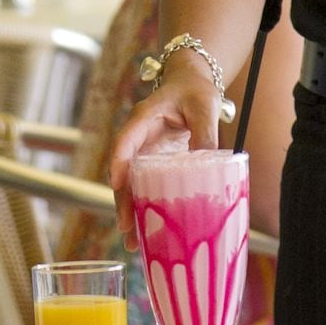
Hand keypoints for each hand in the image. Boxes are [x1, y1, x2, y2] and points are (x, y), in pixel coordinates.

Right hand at [105, 70, 223, 227]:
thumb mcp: (204, 107)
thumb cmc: (195, 91)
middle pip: (123, 172)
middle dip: (122, 200)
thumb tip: (209, 163)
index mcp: (143, 118)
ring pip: (131, 184)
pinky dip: (144, 206)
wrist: (192, 83)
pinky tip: (147, 230)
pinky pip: (144, 186)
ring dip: (130, 210)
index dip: (119, 162)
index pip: (125, 141)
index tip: (116, 184)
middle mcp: (137, 138)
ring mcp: (144, 152)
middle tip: (125, 228)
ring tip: (132, 242)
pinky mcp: (153, 163)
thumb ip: (205, 132)